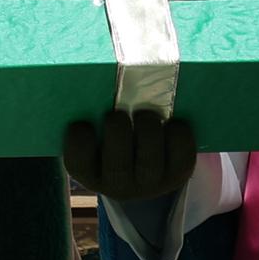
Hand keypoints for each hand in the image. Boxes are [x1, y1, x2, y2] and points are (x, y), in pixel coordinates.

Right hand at [61, 106, 198, 215]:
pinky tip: (172, 122)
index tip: (83, 122)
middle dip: (118, 131)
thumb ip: (90, 114)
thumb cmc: (113, 140)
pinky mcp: (177, 175)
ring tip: (146, 113)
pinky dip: (178, 134)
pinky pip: (181, 156)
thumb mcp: (95, 135)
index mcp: (90, 172)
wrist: (145, 173)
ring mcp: (150, 183)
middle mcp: (118, 184)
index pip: (77, 162)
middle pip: (117, 165)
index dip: (79, 141)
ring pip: (150, 160)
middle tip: (118, 113)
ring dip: (148, 129)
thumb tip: (87, 75)